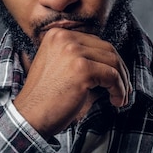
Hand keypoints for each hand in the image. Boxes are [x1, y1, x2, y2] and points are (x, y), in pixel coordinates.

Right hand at [13, 28, 130, 136]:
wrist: (29, 117)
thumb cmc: (46, 98)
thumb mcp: (60, 66)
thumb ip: (81, 57)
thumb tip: (113, 63)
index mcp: (58, 35)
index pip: (95, 42)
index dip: (110, 61)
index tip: (116, 78)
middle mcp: (64, 38)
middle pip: (107, 49)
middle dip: (120, 70)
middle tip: (123, 89)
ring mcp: (73, 52)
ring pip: (113, 62)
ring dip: (122, 81)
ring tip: (120, 97)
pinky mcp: (82, 69)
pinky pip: (112, 76)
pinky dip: (119, 89)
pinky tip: (116, 101)